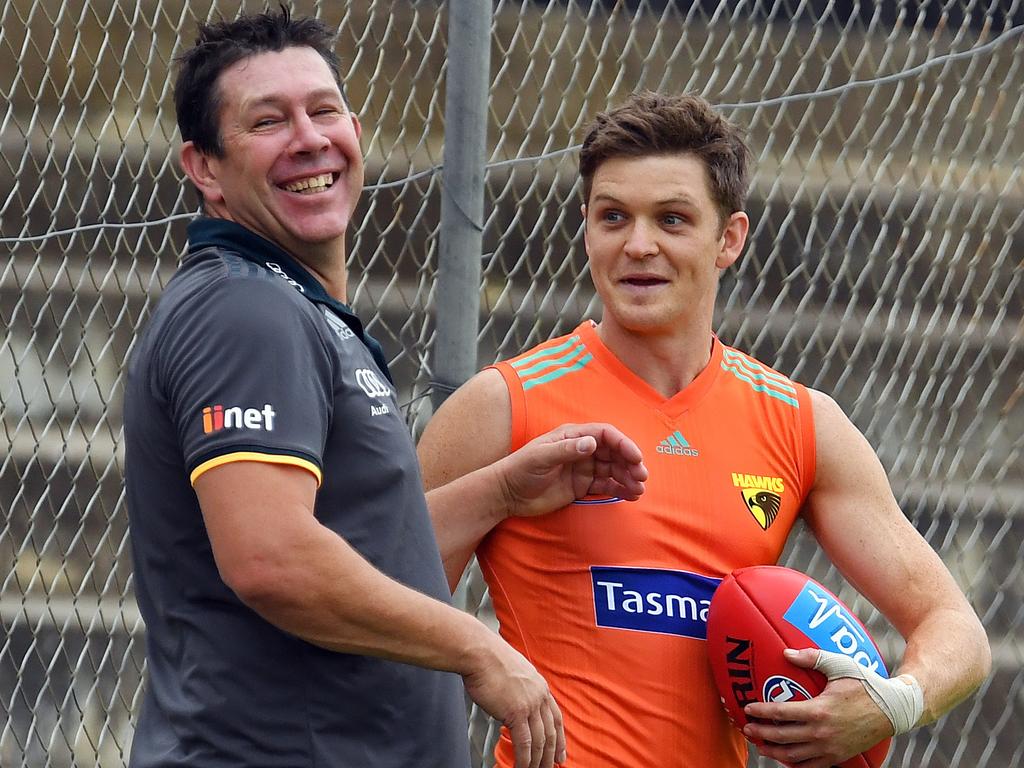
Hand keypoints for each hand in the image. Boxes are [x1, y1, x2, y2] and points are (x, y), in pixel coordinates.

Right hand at [462, 635, 565, 767]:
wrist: (480, 653)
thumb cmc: (490, 660)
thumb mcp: (515, 672)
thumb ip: (521, 689)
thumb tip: (515, 703)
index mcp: (540, 687)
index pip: (556, 718)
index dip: (560, 738)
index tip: (561, 752)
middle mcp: (539, 696)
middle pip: (551, 733)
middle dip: (552, 755)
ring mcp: (530, 705)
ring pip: (540, 741)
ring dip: (539, 761)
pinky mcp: (516, 712)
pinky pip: (524, 743)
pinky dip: (524, 759)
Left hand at [494, 423, 646, 518]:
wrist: (508, 494)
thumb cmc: (520, 469)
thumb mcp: (541, 457)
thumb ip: (566, 450)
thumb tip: (592, 443)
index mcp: (573, 435)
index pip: (605, 434)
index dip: (623, 444)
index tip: (636, 457)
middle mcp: (581, 449)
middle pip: (614, 452)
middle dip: (630, 462)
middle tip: (641, 477)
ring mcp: (583, 468)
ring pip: (613, 470)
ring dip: (628, 477)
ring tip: (638, 490)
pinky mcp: (582, 486)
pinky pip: (606, 486)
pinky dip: (619, 489)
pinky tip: (630, 495)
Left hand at [741, 648, 893, 767]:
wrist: (893, 709)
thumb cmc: (866, 684)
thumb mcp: (840, 665)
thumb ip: (812, 657)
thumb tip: (786, 653)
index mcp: (819, 710)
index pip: (781, 713)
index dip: (761, 712)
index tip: (748, 708)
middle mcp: (822, 733)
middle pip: (782, 737)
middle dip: (761, 733)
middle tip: (747, 728)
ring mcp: (830, 748)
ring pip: (793, 756)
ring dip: (774, 751)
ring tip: (761, 745)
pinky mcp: (838, 757)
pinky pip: (811, 766)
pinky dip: (794, 764)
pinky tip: (785, 757)